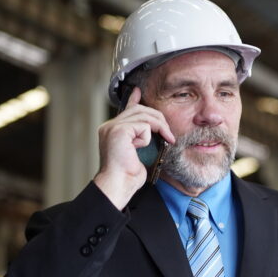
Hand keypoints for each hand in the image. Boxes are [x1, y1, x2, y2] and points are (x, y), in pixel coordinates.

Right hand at [93, 87, 174, 208]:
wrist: (119, 185)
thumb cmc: (128, 175)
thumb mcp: (138, 152)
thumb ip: (140, 137)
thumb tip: (152, 130)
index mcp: (111, 130)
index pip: (126, 110)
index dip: (133, 100)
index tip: (137, 91)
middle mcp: (109, 127)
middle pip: (139, 110)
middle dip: (158, 118)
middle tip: (168, 133)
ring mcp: (112, 127)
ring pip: (143, 115)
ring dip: (159, 127)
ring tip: (166, 139)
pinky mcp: (118, 131)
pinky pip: (143, 125)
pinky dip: (147, 136)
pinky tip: (141, 147)